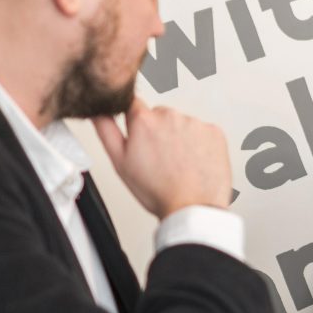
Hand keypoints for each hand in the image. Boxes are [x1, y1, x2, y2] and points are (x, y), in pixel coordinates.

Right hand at [93, 97, 231, 218]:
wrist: (192, 208)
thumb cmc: (157, 191)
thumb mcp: (119, 162)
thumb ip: (106, 130)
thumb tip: (97, 111)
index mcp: (144, 121)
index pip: (133, 105)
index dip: (135, 123)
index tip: (140, 137)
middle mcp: (170, 116)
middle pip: (159, 115)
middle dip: (158, 132)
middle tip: (159, 160)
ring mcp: (195, 123)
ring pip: (182, 124)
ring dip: (179, 138)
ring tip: (178, 165)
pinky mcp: (215, 132)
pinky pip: (203, 132)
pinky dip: (199, 144)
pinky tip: (193, 163)